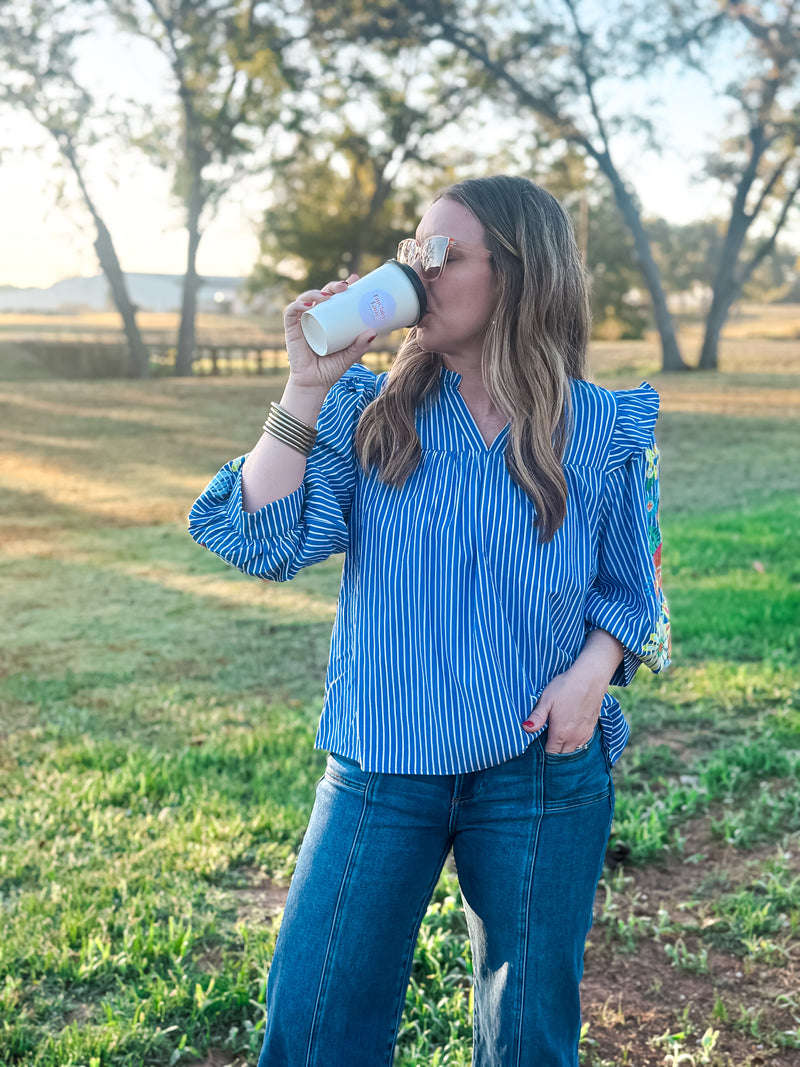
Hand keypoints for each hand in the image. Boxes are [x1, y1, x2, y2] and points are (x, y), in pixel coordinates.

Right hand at [284, 274, 376, 392]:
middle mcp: (316, 317)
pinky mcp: (291, 329)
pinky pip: (291, 311)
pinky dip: (297, 305)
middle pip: (322, 294)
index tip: (355, 279)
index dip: (343, 285)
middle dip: (333, 286)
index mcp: (330, 320)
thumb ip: (360, 346)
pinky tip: (307, 305)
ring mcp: (302, 321)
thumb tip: (373, 332)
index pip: (336, 297)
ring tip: (328, 296)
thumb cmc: (331, 369)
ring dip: (316, 292)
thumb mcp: (350, 355)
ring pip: (307, 298)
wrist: (314, 384)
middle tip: (345, 287)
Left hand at [521, 630, 622, 753]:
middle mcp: (574, 738)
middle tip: (545, 746)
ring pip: (573, 750)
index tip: (538, 749)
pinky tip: (569, 734)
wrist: (590, 678)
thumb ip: (536, 718)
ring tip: (556, 742)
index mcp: (560, 734)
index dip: (544, 755)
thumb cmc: (565, 687)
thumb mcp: (546, 700)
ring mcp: (585, 734)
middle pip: (562, 756)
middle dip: (554, 754)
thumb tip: (525, 729)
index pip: (551, 754)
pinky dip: (575, 743)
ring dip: (565, 750)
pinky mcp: (592, 728)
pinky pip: (582, 743)